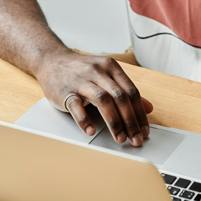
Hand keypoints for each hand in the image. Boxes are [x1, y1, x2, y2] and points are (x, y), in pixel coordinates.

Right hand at [36, 49, 152, 145]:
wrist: (52, 61)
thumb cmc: (82, 71)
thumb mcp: (106, 75)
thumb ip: (126, 90)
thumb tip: (148, 108)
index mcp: (111, 67)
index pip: (131, 91)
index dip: (140, 113)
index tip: (144, 131)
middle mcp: (98, 72)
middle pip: (120, 97)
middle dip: (130, 121)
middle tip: (135, 139)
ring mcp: (81, 80)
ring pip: (102, 100)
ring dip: (114, 122)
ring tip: (120, 138)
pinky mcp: (65, 91)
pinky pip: (76, 106)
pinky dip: (84, 119)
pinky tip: (91, 131)